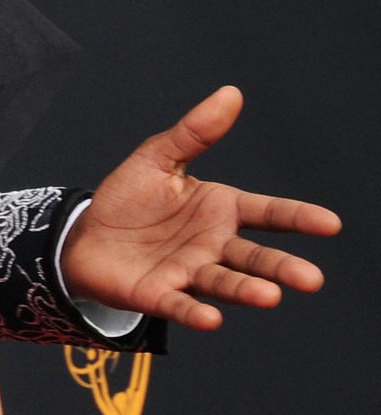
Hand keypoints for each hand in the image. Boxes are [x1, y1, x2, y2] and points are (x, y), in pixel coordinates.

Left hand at [62, 87, 339, 330]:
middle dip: (281, 267)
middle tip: (311, 279)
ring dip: (247, 290)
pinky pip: (180, 304)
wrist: (84, 235)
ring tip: (270, 296)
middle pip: (255, 256)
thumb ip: (194, 132)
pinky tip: (212, 320)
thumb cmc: (129, 199)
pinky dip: (195, 312)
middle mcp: (214, 245)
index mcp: (221, 210)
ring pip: (225, 283)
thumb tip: (230, 93)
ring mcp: (189, 272)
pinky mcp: (159, 294)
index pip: (267, 212)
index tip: (330, 223)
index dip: (297, 217)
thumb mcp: (158, 158)